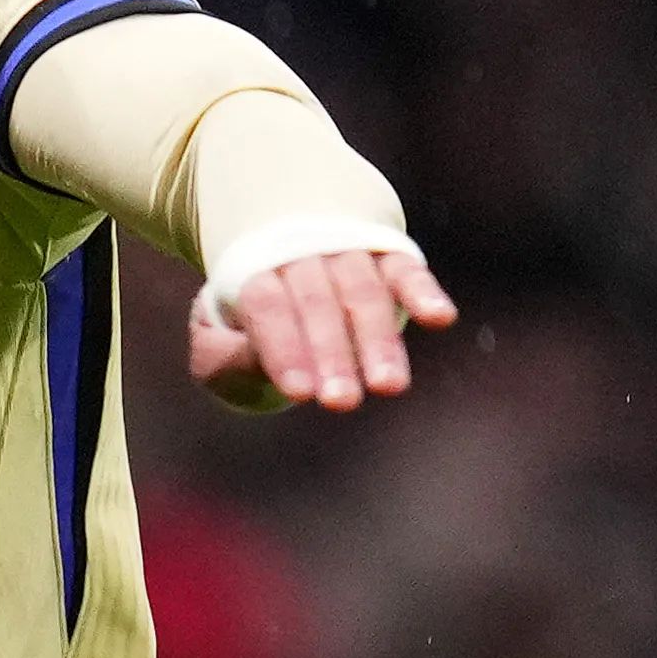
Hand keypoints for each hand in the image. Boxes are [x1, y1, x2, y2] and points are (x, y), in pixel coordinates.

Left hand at [187, 242, 454, 413]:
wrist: (281, 264)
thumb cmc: (245, 327)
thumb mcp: (216, 346)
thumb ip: (224, 359)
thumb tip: (257, 363)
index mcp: (251, 272)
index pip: (267, 305)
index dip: (283, 347)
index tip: (300, 391)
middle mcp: (302, 256)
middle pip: (317, 302)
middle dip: (332, 353)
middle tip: (342, 402)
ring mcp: (348, 256)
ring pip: (364, 292)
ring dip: (379, 339)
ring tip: (389, 386)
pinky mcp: (389, 261)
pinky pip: (407, 272)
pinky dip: (424, 292)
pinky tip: (440, 318)